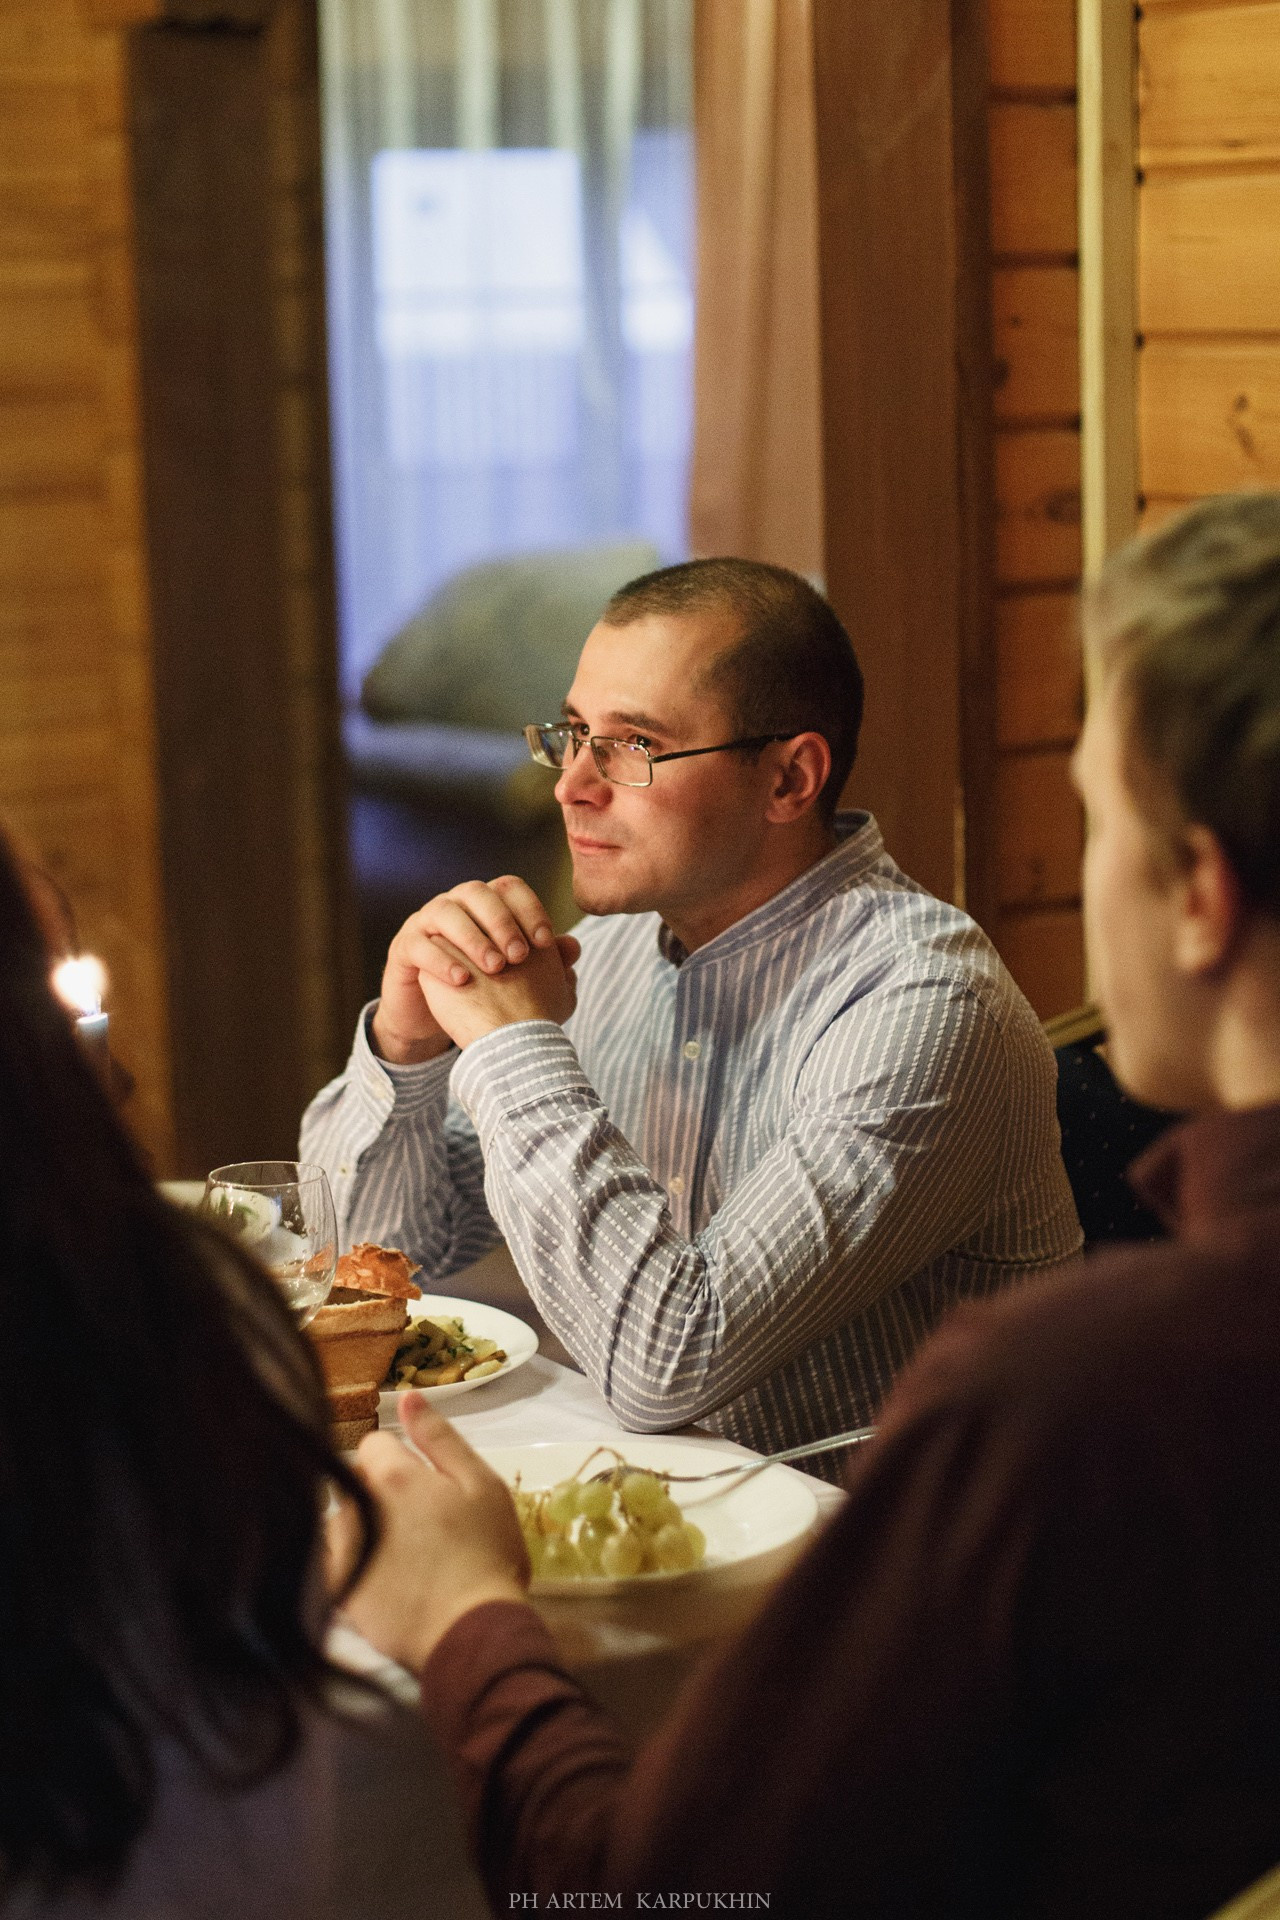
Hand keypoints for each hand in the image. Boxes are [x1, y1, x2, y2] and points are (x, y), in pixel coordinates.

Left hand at [328, 1393, 531, 1673]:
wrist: (470, 1631)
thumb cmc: (485, 1552)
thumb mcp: (480, 1484)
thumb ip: (440, 1437)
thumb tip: (407, 1395)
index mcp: (391, 1476)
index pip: (374, 1444)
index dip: (402, 1460)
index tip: (427, 1486)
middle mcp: (354, 1508)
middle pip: (356, 1482)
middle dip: (381, 1492)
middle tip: (423, 1524)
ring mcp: (341, 1553)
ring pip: (341, 1522)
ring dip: (362, 1527)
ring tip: (402, 1556)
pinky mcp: (338, 1592)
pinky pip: (333, 1563)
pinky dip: (350, 1564)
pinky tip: (382, 1581)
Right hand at [371, 876, 569, 1063]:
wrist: (434, 1018)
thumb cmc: (481, 990)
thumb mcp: (516, 977)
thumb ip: (545, 961)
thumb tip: (574, 946)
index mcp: (484, 904)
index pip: (509, 887)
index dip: (530, 909)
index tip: (546, 942)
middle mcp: (455, 905)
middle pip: (477, 892)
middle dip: (502, 921)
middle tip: (520, 956)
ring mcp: (425, 923)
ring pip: (445, 911)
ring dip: (472, 938)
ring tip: (494, 968)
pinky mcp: (404, 948)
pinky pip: (419, 944)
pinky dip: (440, 960)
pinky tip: (462, 980)